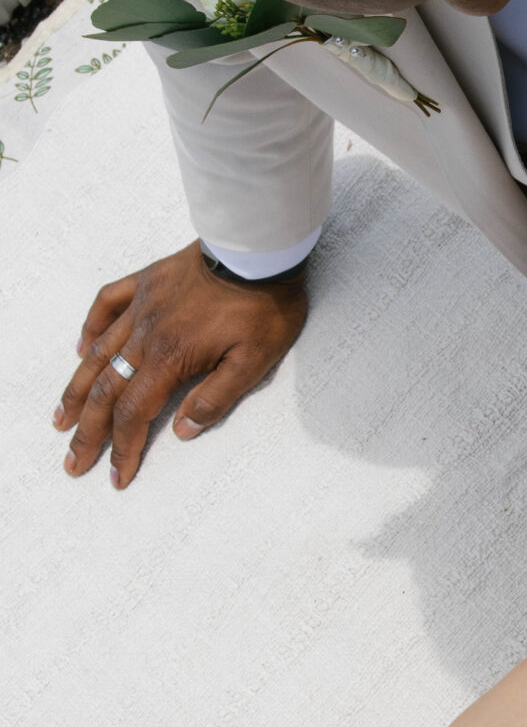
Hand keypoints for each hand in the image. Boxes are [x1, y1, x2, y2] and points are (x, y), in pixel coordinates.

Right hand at [53, 240, 307, 486]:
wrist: (259, 249)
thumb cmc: (264, 306)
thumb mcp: (254, 362)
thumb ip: (216, 399)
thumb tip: (182, 430)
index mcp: (171, 358)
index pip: (134, 413)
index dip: (122, 449)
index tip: (115, 477)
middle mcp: (146, 334)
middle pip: (106, 391)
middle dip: (87, 432)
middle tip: (72, 462)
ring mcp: (142, 306)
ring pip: (98, 353)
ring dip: (77, 390)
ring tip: (61, 418)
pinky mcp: (146, 282)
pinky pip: (107, 304)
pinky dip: (90, 328)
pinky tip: (80, 348)